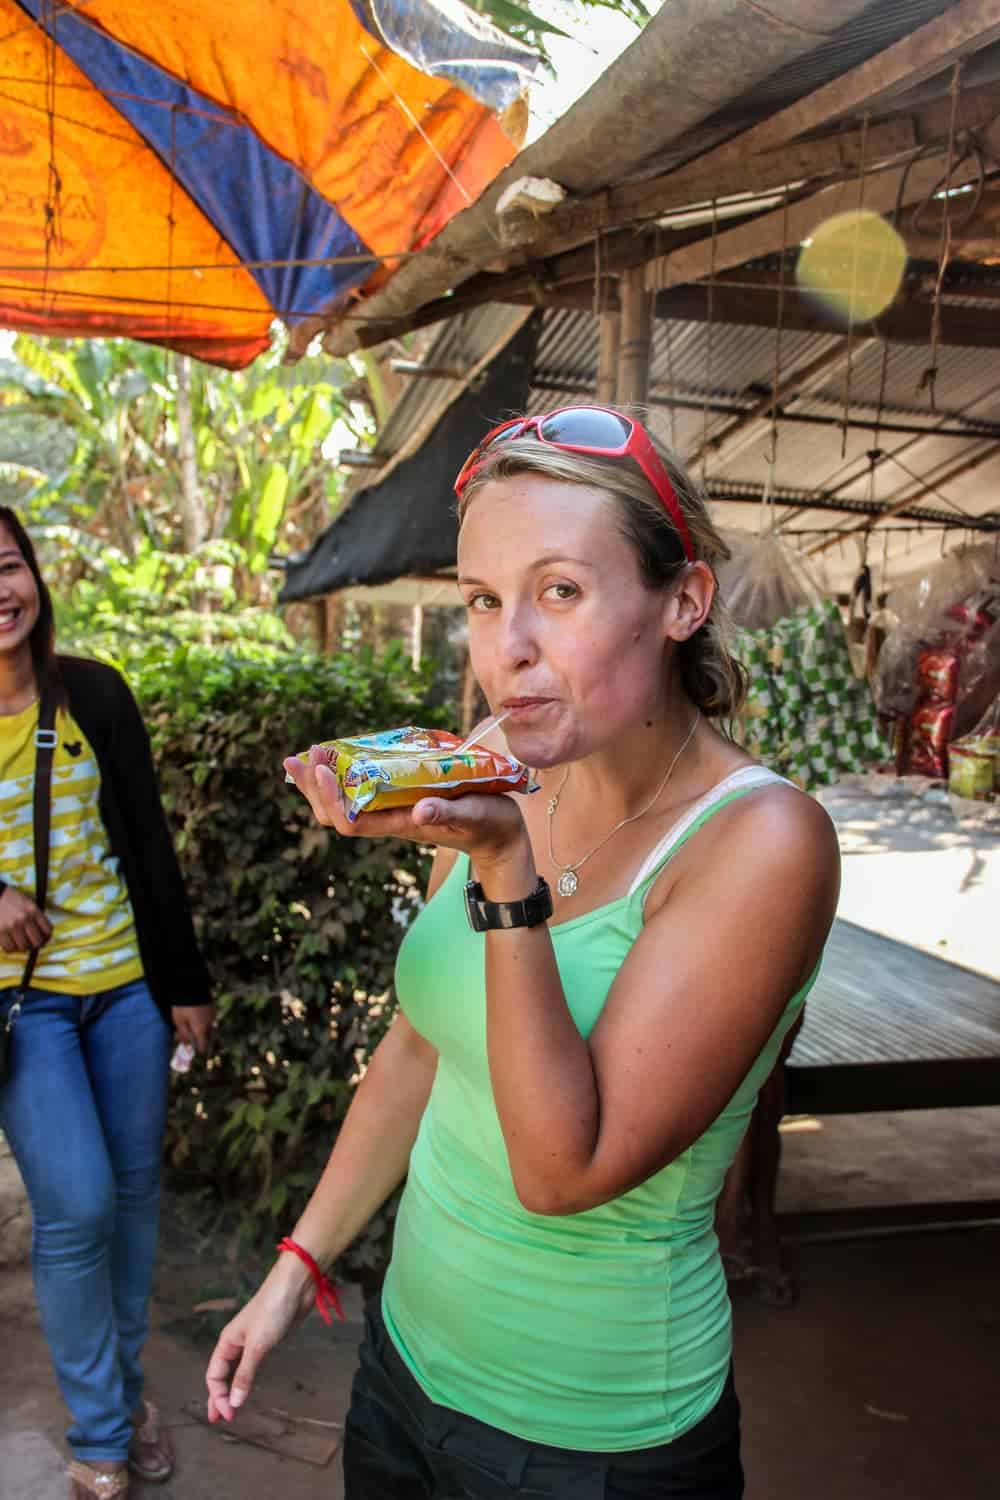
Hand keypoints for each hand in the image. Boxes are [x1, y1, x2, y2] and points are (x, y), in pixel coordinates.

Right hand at [0, 885, 51, 954]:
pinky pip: (9, 948)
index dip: (47, 937)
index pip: (47, 930)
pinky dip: (11, 949)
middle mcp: (24, 918)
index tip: (44, 939)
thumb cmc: (11, 899)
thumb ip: (36, 916)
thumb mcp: (27, 903)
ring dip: (23, 948)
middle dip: (36, 945)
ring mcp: (12, 926)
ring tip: (21, 944)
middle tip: (32, 944)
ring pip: (23, 947)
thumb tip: (43, 935)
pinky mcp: (0, 932)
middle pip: (37, 942)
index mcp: (33, 910)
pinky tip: (11, 944)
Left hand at [172, 1004, 214, 1055]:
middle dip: (200, 1042)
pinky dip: (203, 1023)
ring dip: (202, 1031)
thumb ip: (184, 1036)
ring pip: (208, 1028)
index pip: (203, 1047)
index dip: (200, 1054)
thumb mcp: (179, 1022)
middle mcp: (209, 1024)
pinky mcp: (212, 1008)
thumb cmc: (182, 1006)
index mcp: (201, 1030)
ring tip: (192, 1029)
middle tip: (192, 1044)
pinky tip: (195, 1018)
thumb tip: (188, 1050)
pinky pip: (209, 1020)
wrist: (191, 986)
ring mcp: (212, 1015)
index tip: (197, 1059)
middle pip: (206, 1038)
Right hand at [205, 1262, 313, 1421]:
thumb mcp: (257, 1346)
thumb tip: (234, 1402)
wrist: (295, 1286)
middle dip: (218, 1396)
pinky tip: (247, 1387)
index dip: (217, 1396)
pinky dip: (247, 1379)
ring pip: (237, 1371)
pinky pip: (252, 1365)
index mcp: (228, 1341)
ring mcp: (252, 1342)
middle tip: (217, 1420)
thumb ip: (245, 1375)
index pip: (214, 1375)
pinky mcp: (268, 1341)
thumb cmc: (273, 1309)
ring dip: (233, 1389)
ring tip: (230, 1408)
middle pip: (222, 1374)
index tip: (228, 1415)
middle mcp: (237, 1342)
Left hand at [283, 747, 531, 875]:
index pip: (351, 821)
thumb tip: (420, 810)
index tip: (321, 769)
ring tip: (307, 755)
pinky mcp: (401, 800)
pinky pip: (362, 792)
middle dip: (314, 788)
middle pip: (337, 814)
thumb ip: (448, 812)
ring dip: (322, 783)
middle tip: (298, 757)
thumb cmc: (489, 825)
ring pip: (345, 804)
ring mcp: (393, 811)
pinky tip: (337, 760)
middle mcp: (390, 819)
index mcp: (401, 825)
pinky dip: (344, 776)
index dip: (329, 798)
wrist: (501, 836)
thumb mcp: (473, 815)